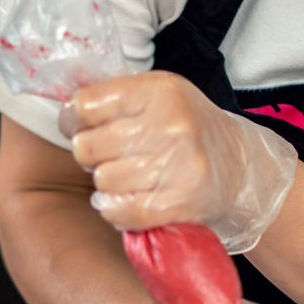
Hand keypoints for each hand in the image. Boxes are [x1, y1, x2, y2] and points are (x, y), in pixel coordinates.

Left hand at [58, 71, 297, 252]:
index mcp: (160, 92)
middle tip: (110, 157)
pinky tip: (127, 201)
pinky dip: (116, 210)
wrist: (240, 169)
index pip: (85, 105)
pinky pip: (122, 212)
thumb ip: (116, 97)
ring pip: (103, 181)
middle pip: (88, 147)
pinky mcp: (179, 205)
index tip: (80, 126)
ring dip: (107, 184)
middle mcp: (171, 127)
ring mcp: (177, 168)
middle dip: (92, 155)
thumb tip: (64, 112)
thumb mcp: (161, 96)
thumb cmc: (190, 130)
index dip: (73, 119)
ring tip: (127, 179)